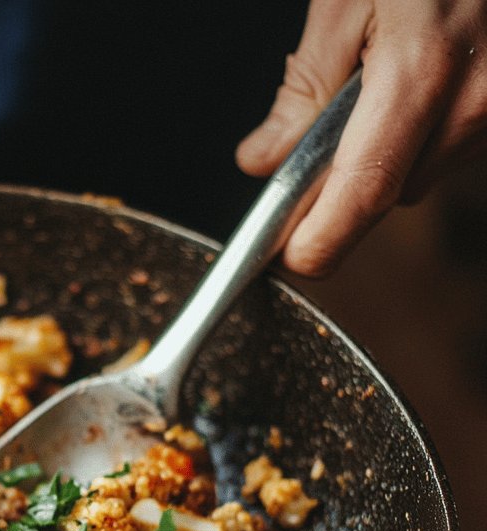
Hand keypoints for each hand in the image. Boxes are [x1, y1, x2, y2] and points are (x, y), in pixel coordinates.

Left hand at [236, 0, 486, 276]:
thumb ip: (303, 87)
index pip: (361, 194)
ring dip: (388, 152)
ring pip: (419, 175)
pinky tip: (424, 78)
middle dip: (343, 182)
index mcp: (420, 71)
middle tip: (319, 138)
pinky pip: (451, 149)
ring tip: (386, 78)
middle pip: (387, 193)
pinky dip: (423, 133)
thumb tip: (263, 160)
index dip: (318, 243)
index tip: (290, 259)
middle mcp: (474, 99)